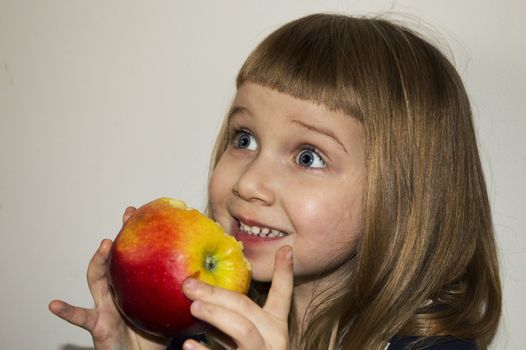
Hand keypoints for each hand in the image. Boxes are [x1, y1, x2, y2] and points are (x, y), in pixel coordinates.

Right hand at [48, 207, 169, 349]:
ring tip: (104, 246)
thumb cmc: (153, 338)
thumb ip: (183, 296)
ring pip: (97, 279)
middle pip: (115, 260)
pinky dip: (67, 311)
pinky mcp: (98, 325)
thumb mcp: (170, 312)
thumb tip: (209, 280)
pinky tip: (55, 305)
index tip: (146, 213)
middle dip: (121, 237)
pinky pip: (80, 317)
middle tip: (127, 217)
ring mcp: (105, 306)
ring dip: (99, 261)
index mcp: (132, 287)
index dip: (137, 234)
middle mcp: (116, 292)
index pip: (134, 256)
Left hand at [182, 245, 293, 349]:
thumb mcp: (242, 338)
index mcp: (275, 326)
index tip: (285, 249)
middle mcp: (275, 339)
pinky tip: (189, 346)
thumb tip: (202, 293)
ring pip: (243, 329)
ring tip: (193, 306)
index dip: (285, 272)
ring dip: (216, 314)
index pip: (283, 294)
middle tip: (189, 283)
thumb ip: (230, 318)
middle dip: (217, 292)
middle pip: (247, 307)